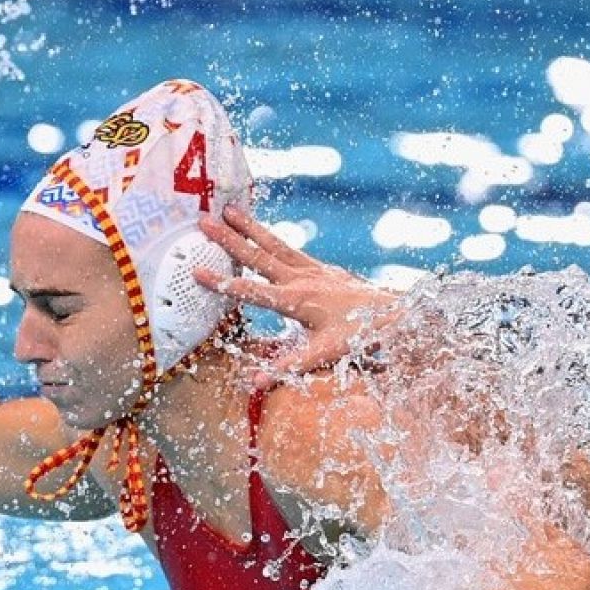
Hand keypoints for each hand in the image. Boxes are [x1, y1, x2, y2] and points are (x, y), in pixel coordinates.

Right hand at [196, 207, 403, 388]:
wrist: (392, 314)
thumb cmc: (359, 335)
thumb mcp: (323, 354)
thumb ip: (288, 366)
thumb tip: (256, 381)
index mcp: (296, 300)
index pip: (251, 291)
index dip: (222, 282)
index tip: (197, 270)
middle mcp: (301, 279)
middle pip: (257, 255)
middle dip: (228, 239)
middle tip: (203, 221)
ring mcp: (312, 269)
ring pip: (273, 243)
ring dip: (249, 226)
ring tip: (228, 208)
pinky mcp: (322, 268)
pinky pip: (290, 248)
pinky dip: (271, 237)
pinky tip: (262, 231)